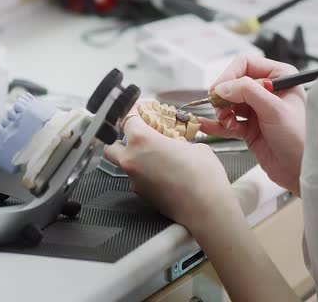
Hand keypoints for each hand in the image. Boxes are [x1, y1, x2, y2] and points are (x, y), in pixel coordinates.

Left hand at [104, 105, 239, 232]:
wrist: (206, 208)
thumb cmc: (203, 176)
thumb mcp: (194, 147)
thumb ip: (177, 142)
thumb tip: (176, 145)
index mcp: (142, 140)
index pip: (127, 119)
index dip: (134, 112)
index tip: (139, 110)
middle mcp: (132, 159)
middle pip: (111, 145)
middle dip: (120, 139)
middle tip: (137, 136)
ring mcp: (134, 179)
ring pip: (123, 164)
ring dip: (133, 158)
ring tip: (154, 157)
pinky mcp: (141, 194)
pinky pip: (136, 179)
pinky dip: (145, 174)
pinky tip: (163, 174)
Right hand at [200, 55, 305, 195]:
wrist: (302, 170)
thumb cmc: (300, 138)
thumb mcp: (275, 110)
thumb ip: (248, 92)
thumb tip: (222, 87)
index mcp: (279, 77)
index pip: (245, 64)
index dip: (229, 75)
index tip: (218, 90)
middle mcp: (267, 91)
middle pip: (233, 84)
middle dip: (223, 97)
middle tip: (220, 109)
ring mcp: (257, 110)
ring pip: (228, 103)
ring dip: (221, 112)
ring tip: (226, 122)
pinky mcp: (249, 128)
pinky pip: (227, 122)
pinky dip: (216, 124)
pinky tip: (205, 126)